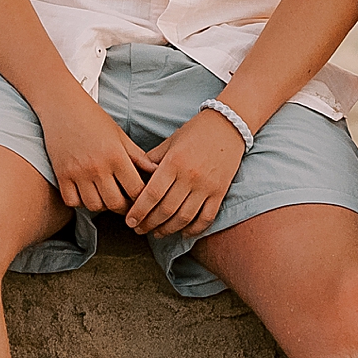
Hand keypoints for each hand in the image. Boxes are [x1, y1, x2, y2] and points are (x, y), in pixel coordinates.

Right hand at [39, 92, 158, 214]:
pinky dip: (80, 202)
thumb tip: (157, 171)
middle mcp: (97, 167)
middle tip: (125, 203)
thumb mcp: (120, 135)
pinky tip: (85, 192)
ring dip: (101, 205)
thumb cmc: (94, 118)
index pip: (135, 190)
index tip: (141, 199)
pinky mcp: (61, 175)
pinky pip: (72, 202)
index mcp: (116, 156)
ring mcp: (78, 172)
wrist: (62, 106)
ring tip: (105, 196)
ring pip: (93, 206)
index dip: (141, 199)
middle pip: (115, 204)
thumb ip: (138, 156)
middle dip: (123, 208)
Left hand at [126, 110, 245, 237]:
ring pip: (184, 217)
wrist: (228, 125)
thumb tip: (134, 177)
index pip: (152, 194)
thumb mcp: (169, 142)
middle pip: (166, 209)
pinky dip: (193, 229)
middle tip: (139, 229)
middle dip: (149, 223)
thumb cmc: (195, 131)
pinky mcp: (220, 192)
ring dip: (167, 229)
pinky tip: (182, 232)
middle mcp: (190, 176)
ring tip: (156, 232)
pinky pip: (206, 218)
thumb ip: (152, 160)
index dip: (139, 211)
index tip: (130, 221)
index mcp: (174, 162)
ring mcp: (206, 186)